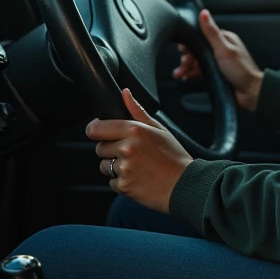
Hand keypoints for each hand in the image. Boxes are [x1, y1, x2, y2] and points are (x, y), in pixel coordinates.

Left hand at [86, 88, 192, 212]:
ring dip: (115, 167)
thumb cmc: (173, 155)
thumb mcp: (159, 128)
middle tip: (131, 152)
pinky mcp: (123, 186)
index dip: (96, 130)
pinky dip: (122, 181)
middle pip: (100, 148)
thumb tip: (124, 93)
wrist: (183, 184)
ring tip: (137, 166)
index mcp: (135, 130)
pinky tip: (138, 177)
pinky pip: (111, 182)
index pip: (96, 129)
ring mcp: (124, 168)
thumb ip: (137, 111)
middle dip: (111, 150)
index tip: (101, 132)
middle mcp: (127, 148)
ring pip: (104, 166)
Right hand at [173, 8, 263, 111]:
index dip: (191, 42)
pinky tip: (186, 77)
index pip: (203, 36)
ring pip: (197, 61)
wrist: (251, 93)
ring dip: (187, 66)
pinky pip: (200, 71)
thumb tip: (204, 13)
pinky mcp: (216, 73)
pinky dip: (192, 73)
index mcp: (225, 39)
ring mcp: (219, 62)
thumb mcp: (224, 49)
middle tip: (183, 63)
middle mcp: (221, 49)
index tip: (182, 48)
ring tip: (180, 73)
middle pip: (198, 49)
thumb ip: (212, 32)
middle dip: (187, 57)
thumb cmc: (242, 70)